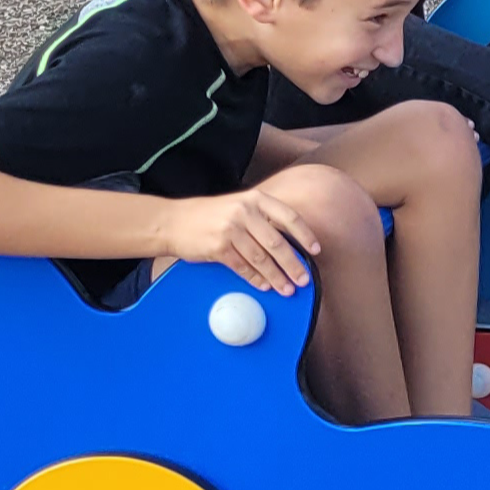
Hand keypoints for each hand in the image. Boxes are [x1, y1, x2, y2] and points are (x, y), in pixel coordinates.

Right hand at [156, 188, 323, 294]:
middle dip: (294, 265)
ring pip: (261, 258)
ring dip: (276, 277)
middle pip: (277, 243)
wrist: (172, 221)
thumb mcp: (239, 206)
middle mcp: (244, 212)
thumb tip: (290, 243)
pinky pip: (243, 267)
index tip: (316, 250)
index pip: (289, 217)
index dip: (305, 235)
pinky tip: (264, 286)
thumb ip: (262, 219)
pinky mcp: (217, 247)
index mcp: (255, 199)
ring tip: (287, 290)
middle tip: (304, 280)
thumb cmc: (209, 215)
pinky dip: (256, 279)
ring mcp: (230, 229)